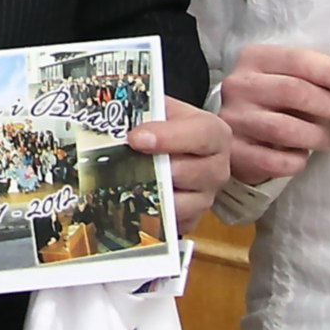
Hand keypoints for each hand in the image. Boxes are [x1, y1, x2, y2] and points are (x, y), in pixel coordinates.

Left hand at [127, 99, 230, 230]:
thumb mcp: (160, 107)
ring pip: (180, 203)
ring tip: (124, 182)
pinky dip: (150, 214)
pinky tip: (132, 200)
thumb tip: (113, 107)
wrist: (173, 147)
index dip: (169, 137)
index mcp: (213, 134)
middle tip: (123, 163)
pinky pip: (171, 223)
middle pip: (189, 173)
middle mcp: (216, 167)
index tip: (136, 138)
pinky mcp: (191, 219)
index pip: (201, 134)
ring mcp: (206, 196)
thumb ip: (144, 106)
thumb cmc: (166, 127)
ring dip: (150, 194)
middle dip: (154, 169)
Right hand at [218, 43, 329, 184]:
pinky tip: (302, 156)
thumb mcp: (285, 77)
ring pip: (283, 128)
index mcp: (254, 58)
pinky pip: (273, 160)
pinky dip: (296, 160)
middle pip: (292, 91)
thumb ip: (312, 77)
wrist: (236, 133)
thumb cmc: (272, 102)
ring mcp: (233, 119)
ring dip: (316, 136)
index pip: (297, 59)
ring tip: (327, 140)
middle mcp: (239, 85)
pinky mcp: (233, 151)